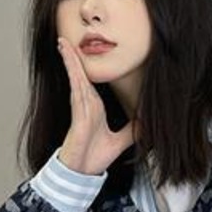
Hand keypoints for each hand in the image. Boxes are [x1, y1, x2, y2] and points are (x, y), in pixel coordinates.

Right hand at [57, 39, 137, 177]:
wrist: (82, 173)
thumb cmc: (94, 157)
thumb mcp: (120, 141)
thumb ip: (132, 130)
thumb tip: (147, 122)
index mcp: (93, 107)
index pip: (88, 81)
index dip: (84, 65)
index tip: (82, 51)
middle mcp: (86, 104)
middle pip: (79, 74)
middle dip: (73, 56)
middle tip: (66, 38)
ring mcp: (80, 107)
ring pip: (76, 77)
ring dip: (70, 59)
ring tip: (64, 43)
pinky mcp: (78, 113)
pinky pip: (76, 88)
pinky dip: (72, 73)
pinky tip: (69, 61)